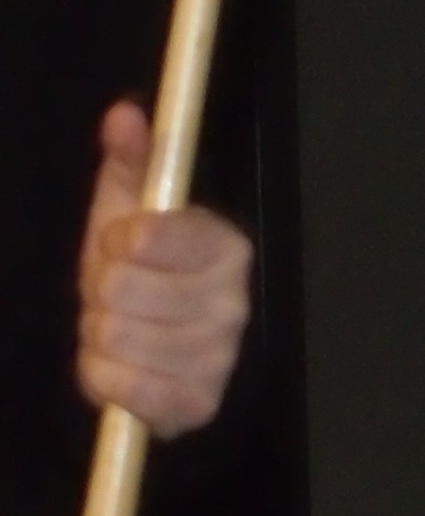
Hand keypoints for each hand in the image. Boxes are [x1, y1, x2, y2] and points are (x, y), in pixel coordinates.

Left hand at [80, 101, 253, 438]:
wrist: (151, 350)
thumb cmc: (140, 272)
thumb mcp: (128, 211)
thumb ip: (131, 161)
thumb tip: (124, 113)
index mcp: (226, 247)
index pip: (149, 236)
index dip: (117, 241)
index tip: (122, 245)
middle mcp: (234, 301)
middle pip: (121, 289)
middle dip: (100, 293)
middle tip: (116, 295)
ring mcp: (220, 356)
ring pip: (115, 337)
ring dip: (99, 335)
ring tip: (118, 328)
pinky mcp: (198, 402)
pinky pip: (122, 387)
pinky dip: (104, 378)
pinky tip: (121, 366)